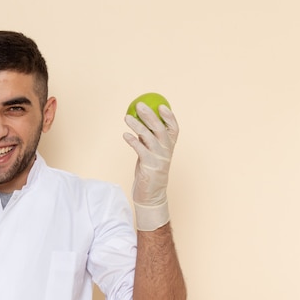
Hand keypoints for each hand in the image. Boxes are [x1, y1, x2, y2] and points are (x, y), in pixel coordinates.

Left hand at [123, 102, 178, 230]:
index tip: (161, 105)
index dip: (169, 116)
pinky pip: (140, 150)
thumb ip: (148, 140)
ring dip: (137, 126)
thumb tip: (140, 123)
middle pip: (160, 129)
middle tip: (139, 105)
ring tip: (126, 117)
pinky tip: (125, 135)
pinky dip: (132, 141)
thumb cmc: (150, 171)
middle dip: (150, 115)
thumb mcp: (151, 153)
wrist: (151, 194)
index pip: (173, 128)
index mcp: (169, 147)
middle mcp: (166, 151)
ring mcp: (158, 158)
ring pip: (148, 137)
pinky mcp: (149, 166)